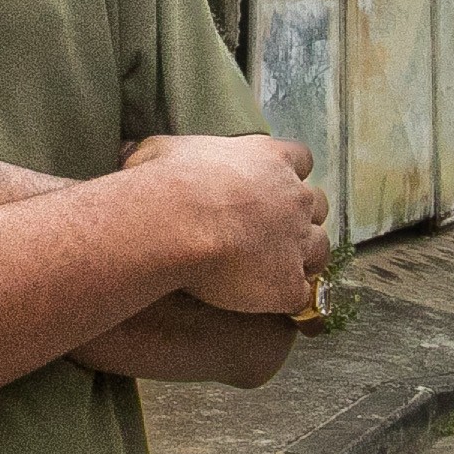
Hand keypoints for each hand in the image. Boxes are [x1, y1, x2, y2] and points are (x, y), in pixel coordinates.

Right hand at [124, 131, 326, 318]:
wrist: (175, 225)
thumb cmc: (164, 182)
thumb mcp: (160, 151)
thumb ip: (166, 153)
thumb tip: (133, 153)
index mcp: (270, 159)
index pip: (300, 160)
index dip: (289, 175)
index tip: (273, 186)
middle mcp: (293, 197)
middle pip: (317, 205)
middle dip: (302, 217)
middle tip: (274, 231)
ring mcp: (297, 241)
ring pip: (321, 250)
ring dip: (304, 258)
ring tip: (276, 270)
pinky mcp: (289, 283)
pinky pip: (301, 294)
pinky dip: (287, 297)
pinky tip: (267, 302)